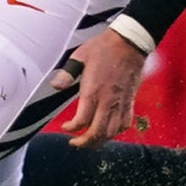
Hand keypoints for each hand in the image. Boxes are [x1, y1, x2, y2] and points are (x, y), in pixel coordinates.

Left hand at [61, 27, 148, 147]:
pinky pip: (125, 123)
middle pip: (97, 132)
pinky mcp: (130, 101)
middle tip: (76, 143)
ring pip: (112, 132)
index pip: (81, 121)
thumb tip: (56, 85)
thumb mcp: (80, 56)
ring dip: (100, 140)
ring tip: (90, 140)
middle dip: (85, 142)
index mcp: (93, 91)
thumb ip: (67, 73)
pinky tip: (108, 130)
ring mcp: (120, 102)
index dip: (72, 129)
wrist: (129, 43)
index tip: (65, 127)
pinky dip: (116, 132)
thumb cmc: (104, 48)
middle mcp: (108, 101)